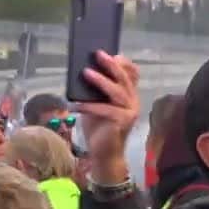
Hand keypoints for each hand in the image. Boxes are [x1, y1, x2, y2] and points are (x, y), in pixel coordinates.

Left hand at [75, 51, 139, 183]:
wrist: (104, 154)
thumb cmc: (100, 129)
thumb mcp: (97, 105)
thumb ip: (96, 92)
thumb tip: (85, 72)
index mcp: (129, 96)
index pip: (133, 75)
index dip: (124, 63)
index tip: (112, 54)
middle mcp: (133, 102)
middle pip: (125, 79)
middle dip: (111, 65)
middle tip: (98, 54)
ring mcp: (130, 112)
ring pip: (117, 92)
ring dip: (101, 81)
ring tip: (86, 73)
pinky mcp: (122, 122)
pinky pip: (106, 109)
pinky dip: (89, 106)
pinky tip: (75, 104)